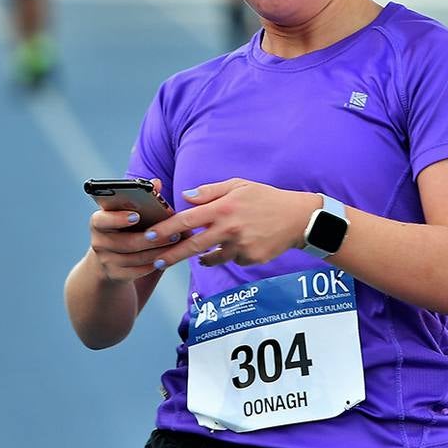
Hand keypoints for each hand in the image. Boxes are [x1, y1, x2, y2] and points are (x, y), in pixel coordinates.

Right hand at [88, 178, 180, 282]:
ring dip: (158, 251)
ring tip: (177, 243)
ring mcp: (105, 261)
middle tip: (174, 233)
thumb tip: (157, 182)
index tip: (137, 215)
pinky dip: (154, 264)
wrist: (108, 260)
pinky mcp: (115, 276)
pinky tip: (168, 257)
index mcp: (98, 222)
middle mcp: (98, 242)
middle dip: (152, 238)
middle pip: (126, 242)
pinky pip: (137, 271)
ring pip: (135, 258)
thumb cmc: (123, 229)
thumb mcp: (127, 213)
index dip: (118, 218)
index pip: (101, 220)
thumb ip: (141, 197)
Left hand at [147, 179, 319, 267]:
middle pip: (192, 246)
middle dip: (171, 255)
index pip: (187, 220)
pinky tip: (243, 243)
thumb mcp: (239, 186)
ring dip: (204, 255)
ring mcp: (240, 246)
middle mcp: (229, 229)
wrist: (298, 218)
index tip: (148, 236)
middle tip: (156, 261)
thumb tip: (186, 197)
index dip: (165, 229)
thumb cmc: (265, 198)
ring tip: (203, 252)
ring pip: (211, 256)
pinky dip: (231, 254)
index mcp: (224, 208)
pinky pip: (232, 260)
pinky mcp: (250, 259)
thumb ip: (210, 192)